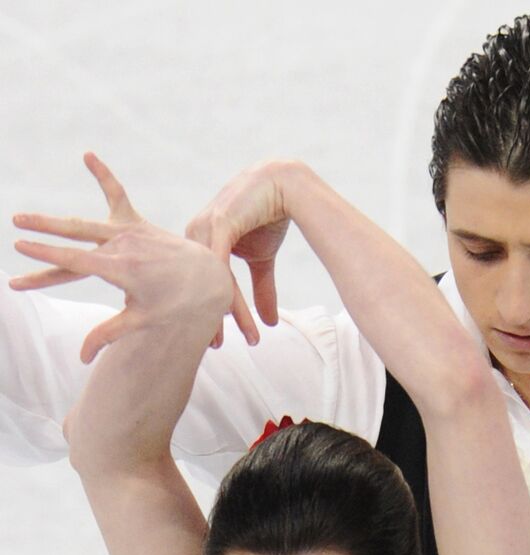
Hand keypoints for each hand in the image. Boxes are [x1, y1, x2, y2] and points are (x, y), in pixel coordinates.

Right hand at [11, 153, 232, 363]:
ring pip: (85, 224)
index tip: (20, 247)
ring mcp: (130, 232)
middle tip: (15, 231)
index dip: (46, 254)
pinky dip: (104, 176)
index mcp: (121, 269)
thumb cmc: (176, 304)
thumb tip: (82, 358)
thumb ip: (109, 334)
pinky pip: (118, 195)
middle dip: (43, 236)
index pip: (75, 260)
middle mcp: (123, 246)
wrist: (208, 278)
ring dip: (54, 220)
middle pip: (74, 240)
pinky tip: (88, 156)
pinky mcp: (138, 223)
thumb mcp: (144, 320)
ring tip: (23, 216)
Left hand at [185, 160, 290, 340]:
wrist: (286, 185)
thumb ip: (261, 289)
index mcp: (200, 240)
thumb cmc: (270, 215)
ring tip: (223, 338)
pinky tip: (227, 313)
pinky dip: (223, 290)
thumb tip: (270, 322)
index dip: (205, 312)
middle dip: (205, 318)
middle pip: (196, 284)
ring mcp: (206, 226)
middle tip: (212, 347)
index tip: (212, 340)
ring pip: (208, 279)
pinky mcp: (221, 221)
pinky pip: (220, 264)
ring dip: (218, 311)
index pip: (197, 283)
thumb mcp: (262, 259)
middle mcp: (197, 233)